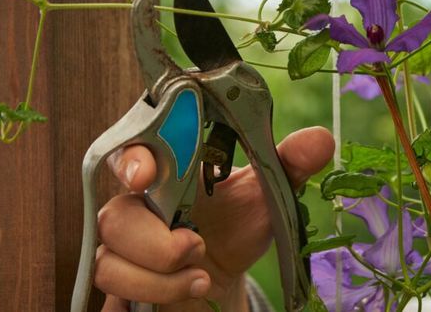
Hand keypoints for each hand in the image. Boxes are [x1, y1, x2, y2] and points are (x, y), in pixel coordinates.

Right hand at [94, 126, 333, 311]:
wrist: (221, 279)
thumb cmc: (235, 227)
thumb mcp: (265, 195)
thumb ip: (287, 164)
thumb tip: (320, 138)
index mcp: (166, 173)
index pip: (132, 154)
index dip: (132, 160)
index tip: (146, 174)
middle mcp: (135, 206)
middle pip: (116, 215)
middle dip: (155, 240)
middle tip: (195, 245)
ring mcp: (121, 246)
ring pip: (110, 260)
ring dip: (160, 274)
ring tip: (200, 274)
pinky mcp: (121, 280)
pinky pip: (114, 288)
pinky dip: (155, 292)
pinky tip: (193, 288)